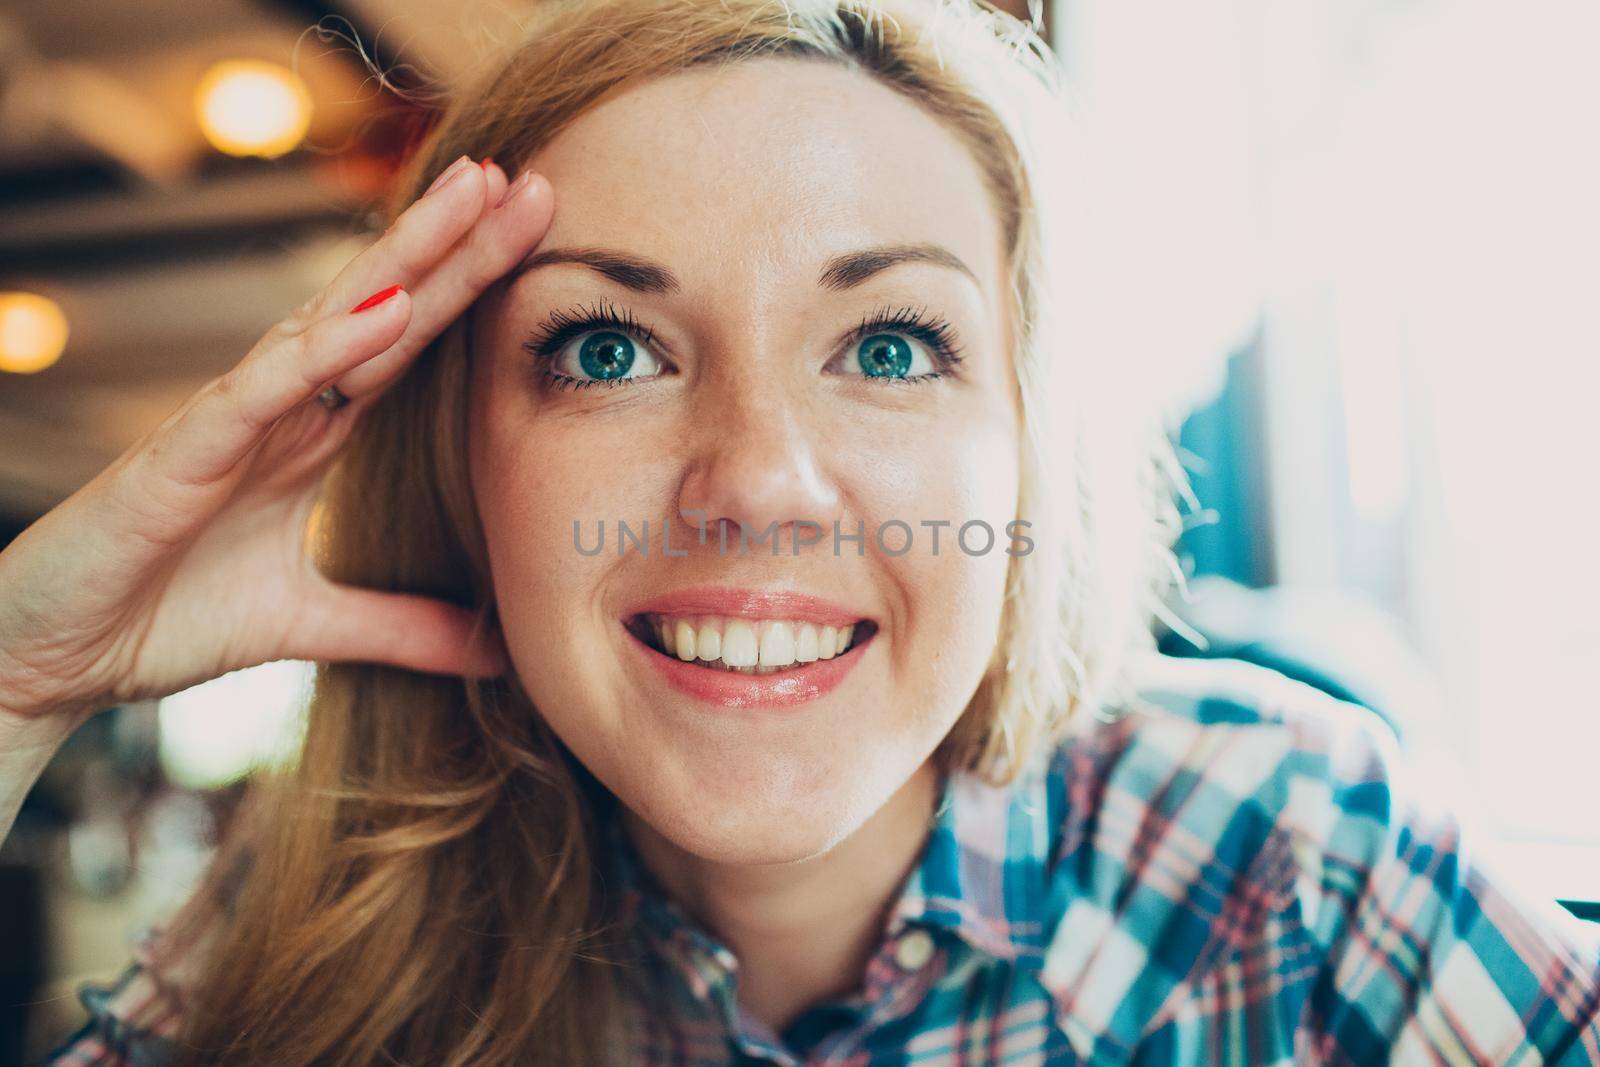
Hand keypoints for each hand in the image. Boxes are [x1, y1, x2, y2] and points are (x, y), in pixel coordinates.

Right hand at [0, 156, 551, 744]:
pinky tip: (387, 307)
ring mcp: (229, 422)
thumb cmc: (162, 618)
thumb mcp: (313, 626)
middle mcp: (277, 411)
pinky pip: (260, 388)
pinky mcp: (180, 453)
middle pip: (382, 309)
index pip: (406, 346)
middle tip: (530, 180)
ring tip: (474, 197)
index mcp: (310, 436)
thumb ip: (404, 628)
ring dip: (404, 257)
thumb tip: (501, 651)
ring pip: (328, 321)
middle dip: (456, 244)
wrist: (49, 662)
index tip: (538, 234)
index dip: (468, 289)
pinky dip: (323, 348)